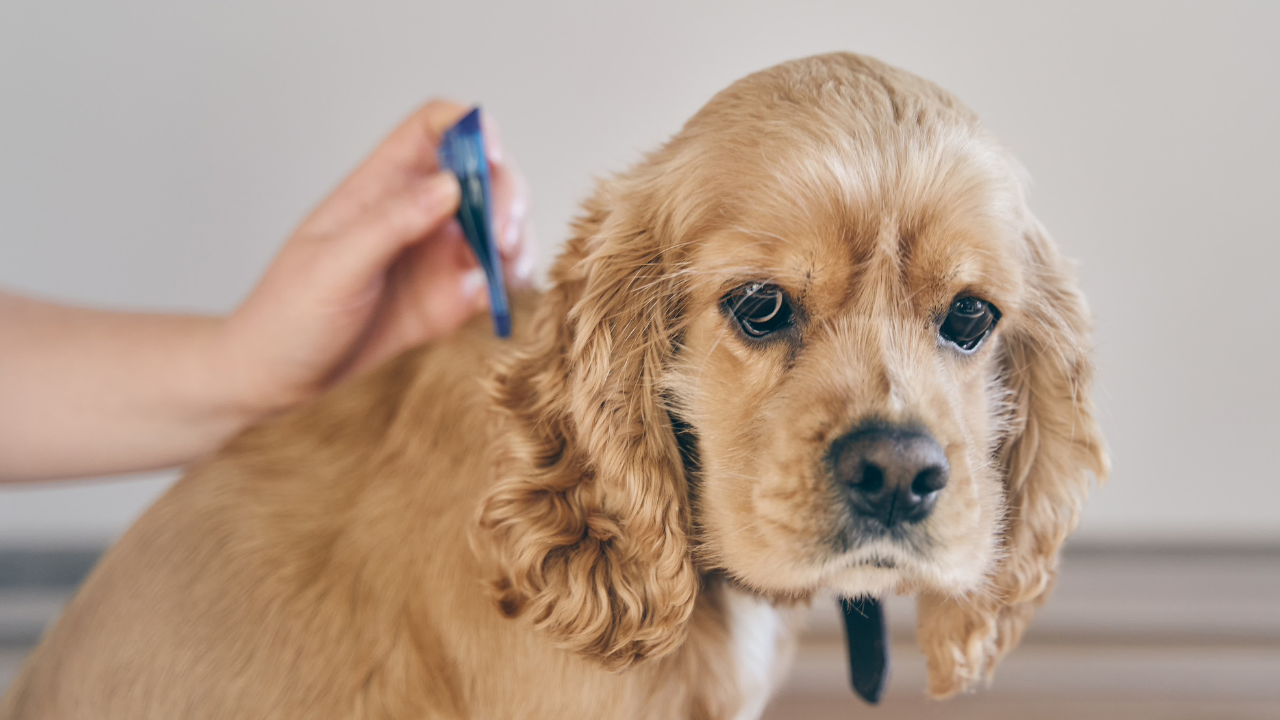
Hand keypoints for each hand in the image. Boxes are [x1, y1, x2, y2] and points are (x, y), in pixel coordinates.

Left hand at [216, 100, 534, 415]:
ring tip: (505, 272)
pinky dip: (511, 284)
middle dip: (505, 196)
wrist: (277, 380)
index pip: (434, 129)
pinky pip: (497, 279)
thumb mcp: (333, 267)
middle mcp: (417, 213)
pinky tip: (498, 301)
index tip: (491, 154)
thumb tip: (449, 186)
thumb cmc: (288, 315)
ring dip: (517, 242)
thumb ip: (390, 224)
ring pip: (500, 227)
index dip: (470, 127)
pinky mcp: (450, 300)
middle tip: (501, 236)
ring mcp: (437, 256)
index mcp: (380, 187)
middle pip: (483, 176)